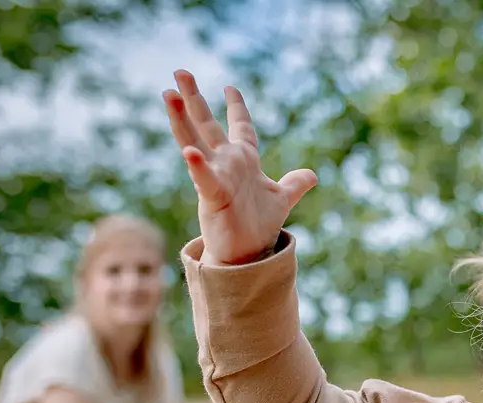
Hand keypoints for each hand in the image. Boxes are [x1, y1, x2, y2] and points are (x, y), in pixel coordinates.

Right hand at [163, 70, 316, 264]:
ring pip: (195, 141)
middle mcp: (227, 163)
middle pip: (207, 124)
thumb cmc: (259, 225)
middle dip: (194, 98)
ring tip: (169, 94)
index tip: (230, 87)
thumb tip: (312, 175)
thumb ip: (295, 184)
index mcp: (245, 160)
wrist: (248, 252)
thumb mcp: (282, 199)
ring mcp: (217, 177)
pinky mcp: (212, 196)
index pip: (240, 126)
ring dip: (181, 118)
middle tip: (180, 71)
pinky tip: (189, 151)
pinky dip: (197, 165)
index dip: (236, 107)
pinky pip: (203, 178)